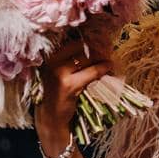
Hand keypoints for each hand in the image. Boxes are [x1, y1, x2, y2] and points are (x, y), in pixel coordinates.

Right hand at [34, 34, 112, 150]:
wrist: (50, 116)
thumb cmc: (57, 93)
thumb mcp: (59, 73)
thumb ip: (71, 59)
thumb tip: (96, 45)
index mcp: (50, 57)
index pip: (73, 42)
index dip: (88, 41)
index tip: (100, 41)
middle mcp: (52, 62)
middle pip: (81, 48)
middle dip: (96, 49)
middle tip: (107, 50)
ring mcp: (59, 73)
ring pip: (87, 59)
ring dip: (101, 59)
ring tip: (108, 61)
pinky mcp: (68, 85)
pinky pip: (91, 72)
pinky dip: (102, 68)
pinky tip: (108, 67)